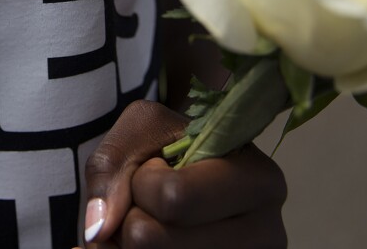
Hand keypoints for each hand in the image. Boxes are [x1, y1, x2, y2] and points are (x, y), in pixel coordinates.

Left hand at [80, 100, 286, 247]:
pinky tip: (139, 246)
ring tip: (149, 223)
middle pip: (151, 239)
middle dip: (129, 216)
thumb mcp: (142, 128)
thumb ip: (112, 164)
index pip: (172, 196)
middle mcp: (267, 233)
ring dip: (128, 243)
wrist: (184, 176)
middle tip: (147, 204)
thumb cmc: (169, 148)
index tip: (156, 169)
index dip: (142, 182)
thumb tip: (99, 229)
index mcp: (260, 180)